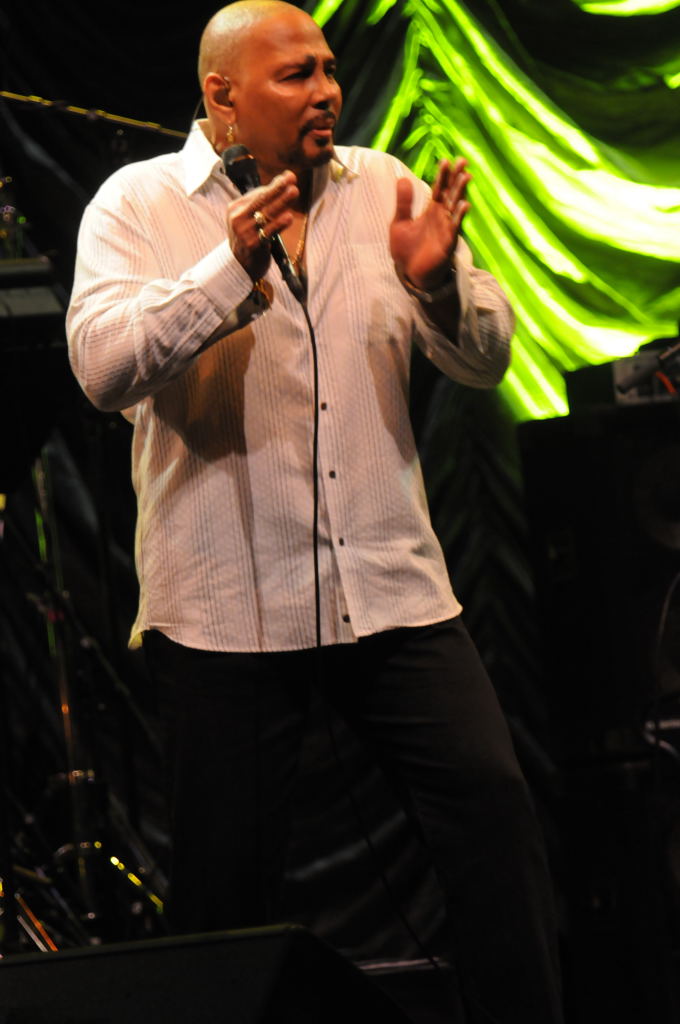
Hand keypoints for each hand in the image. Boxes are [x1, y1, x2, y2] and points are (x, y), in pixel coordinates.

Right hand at [227, 171, 298, 281]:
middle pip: (261, 200)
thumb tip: (281, 184)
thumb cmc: (248, 239)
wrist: (239, 266)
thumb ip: (260, 205)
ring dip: (282, 201)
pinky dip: (280, 224)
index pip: (257, 194)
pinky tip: (289, 217)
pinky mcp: (253, 244)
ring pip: (266, 213)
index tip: (288, 177)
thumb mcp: (248, 220)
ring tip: (294, 192)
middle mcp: (238, 218)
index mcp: (235, 208)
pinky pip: (269, 232)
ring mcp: (244, 232)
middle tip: (292, 178)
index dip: (274, 185)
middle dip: (278, 188)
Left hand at [390, 158, 470, 290]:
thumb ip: (403, 203)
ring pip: (455, 207)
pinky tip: (464, 205)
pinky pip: (455, 227)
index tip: (446, 160)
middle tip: (463, 160)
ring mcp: (446, 229)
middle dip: (456, 178)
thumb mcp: (399, 223)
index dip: (442, 175)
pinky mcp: (447, 243)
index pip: (439, 189)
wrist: (410, 274)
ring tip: (466, 176)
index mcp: (431, 211)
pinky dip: (459, 216)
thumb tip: (403, 178)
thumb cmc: (406, 250)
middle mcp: (441, 217)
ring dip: (461, 192)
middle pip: (451, 193)